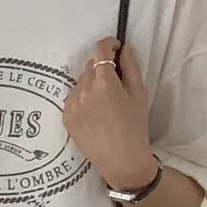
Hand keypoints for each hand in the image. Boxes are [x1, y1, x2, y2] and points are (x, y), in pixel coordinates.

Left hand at [63, 37, 157, 191]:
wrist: (122, 161)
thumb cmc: (135, 127)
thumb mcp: (139, 93)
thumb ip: (130, 66)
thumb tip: (123, 49)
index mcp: (104, 83)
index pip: (100, 50)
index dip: (109, 45)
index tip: (116, 48)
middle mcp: (84, 91)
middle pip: (90, 66)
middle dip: (102, 68)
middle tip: (115, 83)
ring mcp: (72, 105)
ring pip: (81, 82)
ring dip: (92, 84)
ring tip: (105, 103)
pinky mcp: (66, 117)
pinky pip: (73, 98)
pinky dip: (83, 99)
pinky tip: (95, 113)